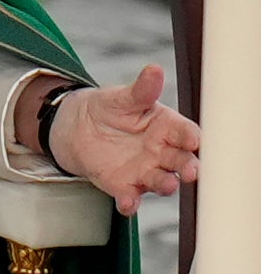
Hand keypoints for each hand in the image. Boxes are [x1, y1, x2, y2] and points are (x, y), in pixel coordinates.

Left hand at [46, 65, 199, 216]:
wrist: (77, 126)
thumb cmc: (109, 109)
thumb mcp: (123, 97)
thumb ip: (141, 90)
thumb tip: (154, 70)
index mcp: (167, 128)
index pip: (186, 134)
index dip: (192, 138)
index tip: (195, 140)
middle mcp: (162, 153)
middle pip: (181, 162)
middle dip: (189, 167)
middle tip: (192, 171)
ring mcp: (144, 171)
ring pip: (161, 181)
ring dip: (165, 185)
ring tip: (168, 185)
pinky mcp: (123, 185)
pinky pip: (129, 197)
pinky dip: (130, 202)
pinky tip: (128, 203)